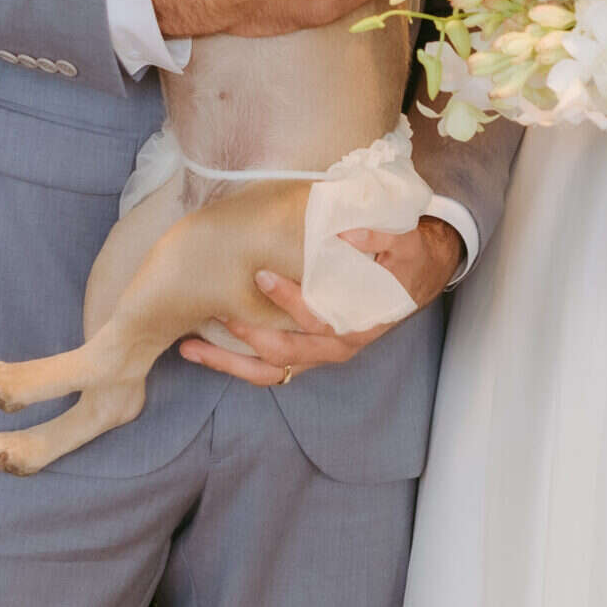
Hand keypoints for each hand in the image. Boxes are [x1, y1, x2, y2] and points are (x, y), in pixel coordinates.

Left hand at [178, 218, 461, 386]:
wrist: (417, 277)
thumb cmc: (403, 258)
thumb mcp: (402, 241)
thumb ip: (376, 236)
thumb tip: (344, 234)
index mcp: (357, 323)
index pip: (318, 322)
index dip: (290, 302)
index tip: (262, 276)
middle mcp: (336, 348)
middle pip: (284, 356)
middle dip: (244, 340)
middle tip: (213, 314)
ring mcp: (318, 356)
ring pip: (269, 372)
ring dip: (229, 362)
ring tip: (189, 348)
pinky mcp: (306, 355)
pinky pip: (268, 371)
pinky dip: (236, 364)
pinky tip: (204, 349)